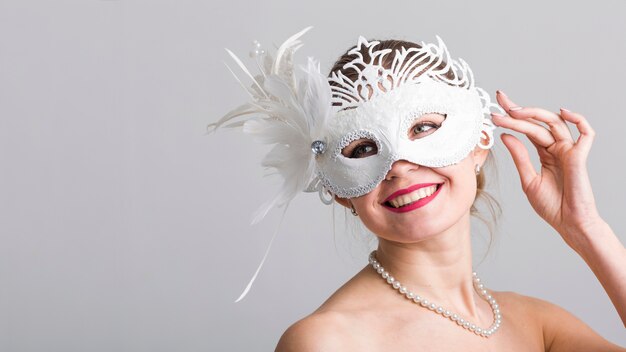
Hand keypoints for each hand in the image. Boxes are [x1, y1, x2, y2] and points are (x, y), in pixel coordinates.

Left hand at [491, 90, 603, 252]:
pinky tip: (563, 112)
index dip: (513, 116)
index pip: (527, 128)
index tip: (495, 106)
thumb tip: (506, 135)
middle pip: (537, 122)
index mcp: (545, 153)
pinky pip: (586, 134)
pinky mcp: (579, 157)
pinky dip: (579, 120)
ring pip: (553, 123)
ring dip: (534, 114)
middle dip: (518, 111)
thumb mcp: (528, 179)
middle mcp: (557, 148)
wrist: (568, 224)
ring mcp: (569, 151)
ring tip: (513, 111)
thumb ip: (519, 157)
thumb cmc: (551, 205)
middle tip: (499, 103)